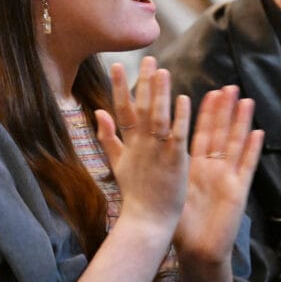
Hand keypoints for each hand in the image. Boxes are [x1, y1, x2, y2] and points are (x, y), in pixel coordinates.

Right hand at [95, 58, 190, 231]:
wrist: (146, 222)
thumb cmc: (134, 192)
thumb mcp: (117, 162)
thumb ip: (108, 136)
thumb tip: (97, 111)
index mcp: (129, 143)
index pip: (122, 109)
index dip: (119, 87)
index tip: (117, 65)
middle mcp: (141, 144)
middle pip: (142, 108)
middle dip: (144, 82)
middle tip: (148, 59)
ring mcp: (158, 152)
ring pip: (158, 118)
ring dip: (160, 94)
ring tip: (162, 71)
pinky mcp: (175, 162)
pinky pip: (177, 136)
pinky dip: (179, 118)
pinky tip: (183, 100)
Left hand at [174, 86, 263, 266]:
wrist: (196, 251)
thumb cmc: (180, 224)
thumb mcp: (170, 190)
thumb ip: (162, 167)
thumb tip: (145, 147)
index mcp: (196, 166)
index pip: (202, 133)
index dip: (207, 113)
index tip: (210, 92)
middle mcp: (214, 167)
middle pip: (221, 133)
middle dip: (226, 110)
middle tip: (230, 86)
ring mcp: (228, 177)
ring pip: (236, 143)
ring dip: (241, 122)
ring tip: (246, 101)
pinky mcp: (238, 191)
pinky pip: (247, 166)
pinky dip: (253, 149)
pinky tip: (259, 133)